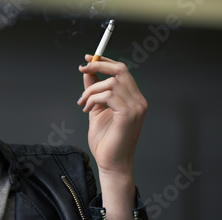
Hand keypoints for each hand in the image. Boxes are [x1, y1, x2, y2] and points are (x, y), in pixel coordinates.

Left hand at [77, 54, 146, 174]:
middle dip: (99, 65)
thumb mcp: (96, 108)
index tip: (89, 58)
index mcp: (133, 98)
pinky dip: (93, 99)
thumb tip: (88, 71)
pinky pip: (108, 95)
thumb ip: (94, 90)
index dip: (105, 61)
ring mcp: (136, 108)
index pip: (122, 71)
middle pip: (120, 70)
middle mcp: (139, 101)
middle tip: (82, 68)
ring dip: (91, 90)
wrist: (110, 163)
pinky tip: (87, 109)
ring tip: (83, 103)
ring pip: (110, 83)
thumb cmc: (105, 140)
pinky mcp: (129, 115)